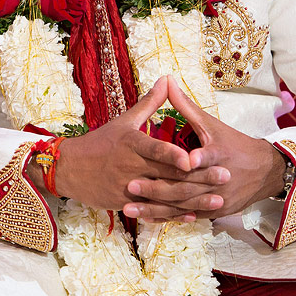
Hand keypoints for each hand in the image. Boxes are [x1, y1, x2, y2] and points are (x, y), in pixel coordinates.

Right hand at [54, 76, 228, 219]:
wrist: (68, 169)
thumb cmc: (99, 143)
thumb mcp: (122, 121)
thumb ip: (148, 104)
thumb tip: (166, 80)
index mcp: (130, 144)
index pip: (154, 149)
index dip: (172, 155)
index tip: (193, 159)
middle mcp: (130, 166)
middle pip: (168, 174)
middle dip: (199, 176)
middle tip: (226, 175)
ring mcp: (128, 187)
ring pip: (166, 196)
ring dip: (194, 199)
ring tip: (219, 198)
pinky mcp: (126, 203)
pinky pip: (154, 211)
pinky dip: (174, 215)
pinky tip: (194, 215)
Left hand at [127, 76, 285, 220]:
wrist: (266, 172)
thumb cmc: (233, 143)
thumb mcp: (211, 124)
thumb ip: (185, 105)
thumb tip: (166, 80)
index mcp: (220, 154)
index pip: (210, 156)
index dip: (200, 157)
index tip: (186, 159)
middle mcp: (220, 180)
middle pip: (187, 186)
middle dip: (159, 188)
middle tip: (131, 185)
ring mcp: (218, 199)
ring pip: (183, 205)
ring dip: (155, 208)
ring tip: (129, 208)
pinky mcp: (215, 212)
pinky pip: (188, 216)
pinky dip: (167, 218)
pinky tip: (145, 218)